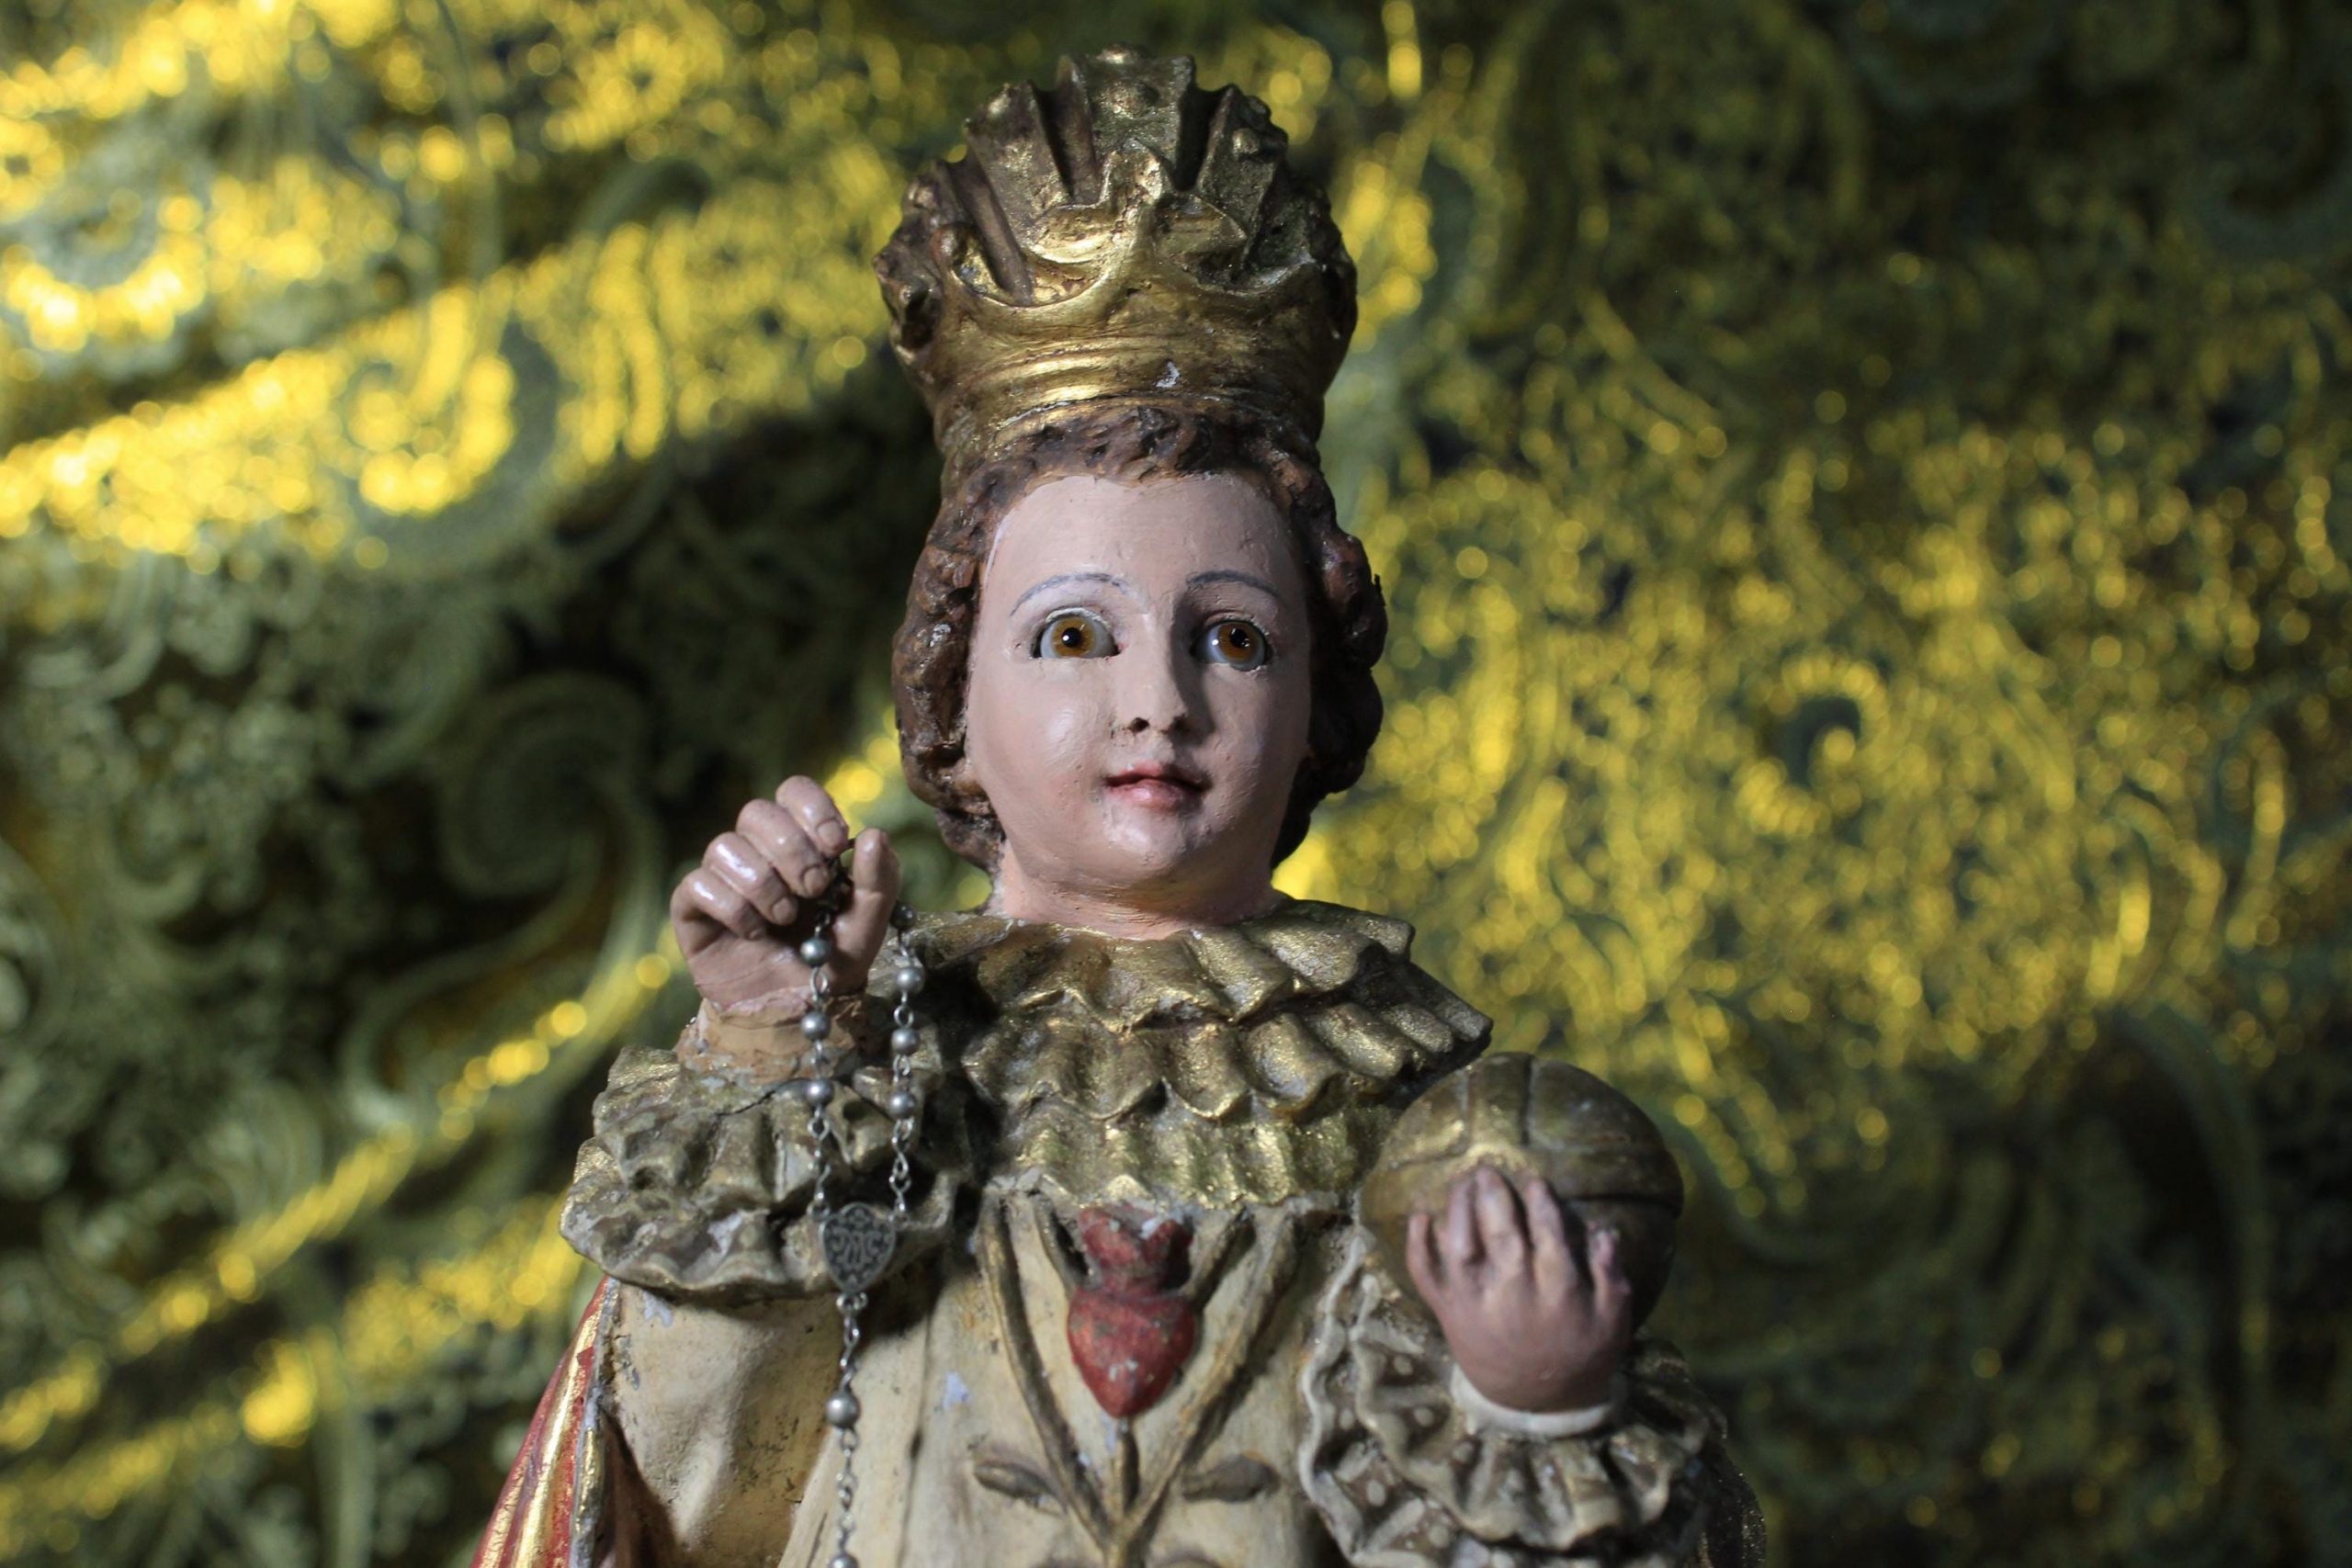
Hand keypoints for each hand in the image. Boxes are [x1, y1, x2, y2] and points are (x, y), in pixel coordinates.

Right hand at [670, 776, 902, 1014]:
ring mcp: (723, 879)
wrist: (793, 1016)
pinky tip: (754, 933)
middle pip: (756, 812)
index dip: (812, 808)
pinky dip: (732, 908)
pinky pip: (697, 884)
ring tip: (785, 919)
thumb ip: (877, 882)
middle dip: (790, 849)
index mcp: (802, 844)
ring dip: (763, 883)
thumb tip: (874, 833)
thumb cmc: (829, 965)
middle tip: (815, 889)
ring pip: (724, 845)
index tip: (834, 845)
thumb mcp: (866, 926)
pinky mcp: (693, 908)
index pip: (794, 791)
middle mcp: (758, 853)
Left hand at [1405, 1166, 1633, 1413]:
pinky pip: (1426, 1275)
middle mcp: (1512, 1290)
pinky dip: (1418, 1244)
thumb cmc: (1580, 1355)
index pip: (1546, 1232)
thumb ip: (1611, 1274)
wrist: (1537, 1403)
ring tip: (1462, 1183)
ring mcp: (1474, 1301)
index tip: (1534, 1182)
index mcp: (1557, 1289)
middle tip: (1488, 1170)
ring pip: (1460, 1244)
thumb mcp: (1613, 1320)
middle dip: (1493, 1195)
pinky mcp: (1447, 1312)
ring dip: (1458, 1208)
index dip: (1539, 1202)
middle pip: (1500, 1230)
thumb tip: (1604, 1231)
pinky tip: (1420, 1216)